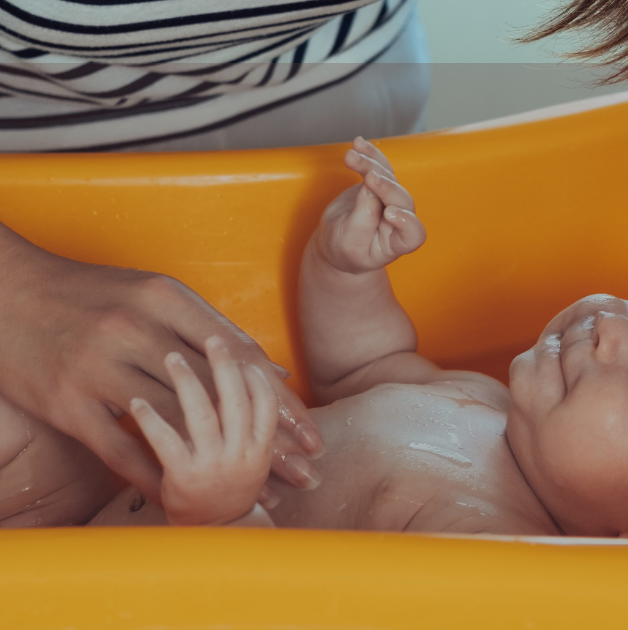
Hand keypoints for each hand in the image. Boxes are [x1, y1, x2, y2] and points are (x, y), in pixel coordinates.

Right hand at [0, 223, 324, 504]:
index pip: (241, 360)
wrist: (5, 289)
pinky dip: (155, 476)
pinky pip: (119, 448)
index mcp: (165, 299)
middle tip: (301, 470)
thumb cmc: (89, 293)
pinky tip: (183, 497)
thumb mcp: (153, 294)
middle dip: (268, 439)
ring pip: (177, 423)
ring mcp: (98, 367)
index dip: (280, 401)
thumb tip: (271, 370)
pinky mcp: (65, 402)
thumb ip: (212, 329)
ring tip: (255, 490)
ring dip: (222, 463)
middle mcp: (136, 330)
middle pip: (220, 395)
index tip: (310, 432)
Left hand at [130, 336, 276, 524]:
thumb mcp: (251, 455)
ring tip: (170, 357)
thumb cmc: (228, 487)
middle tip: (210, 338)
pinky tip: (136, 404)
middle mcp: (241, 454)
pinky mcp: (183, 479)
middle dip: (223, 365)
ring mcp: (214, 466)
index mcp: (260, 447)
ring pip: (202, 416)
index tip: (237, 345)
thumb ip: (252, 419)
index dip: (254, 372)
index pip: (265, 401)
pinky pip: (167, 443)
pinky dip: (152, 421)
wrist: (212, 536)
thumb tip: (267, 370)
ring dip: (187, 383)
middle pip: (235, 401)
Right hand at [315, 136, 424, 273]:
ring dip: (371, 165)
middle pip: (402, 200)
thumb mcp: (350, 243)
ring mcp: (392, 200)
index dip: (407, 222)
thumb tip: (369, 188)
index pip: (414, 233)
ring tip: (351, 156)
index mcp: (399, 242)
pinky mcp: (379, 186)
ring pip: (389, 178)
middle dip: (386, 187)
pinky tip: (358, 144)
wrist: (336, 243)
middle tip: (369, 178)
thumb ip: (363, 219)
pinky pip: (379, 167)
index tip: (389, 214)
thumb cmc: (346, 250)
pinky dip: (369, 155)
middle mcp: (402, 220)